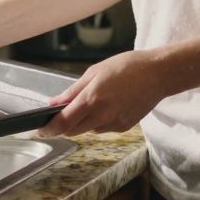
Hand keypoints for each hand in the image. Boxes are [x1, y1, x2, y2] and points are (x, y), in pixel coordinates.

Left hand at [39, 49, 167, 136]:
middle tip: (62, 114)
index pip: (63, 123)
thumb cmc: (127, 67)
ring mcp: (114, 124)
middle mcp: (102, 115)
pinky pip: (103, 128)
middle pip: (73, 131)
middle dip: (64, 126)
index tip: (40, 130)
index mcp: (92, 99)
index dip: (49, 130)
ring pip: (88, 130)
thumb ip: (72, 91)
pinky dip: (99, 121)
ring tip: (95, 101)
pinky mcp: (124, 127)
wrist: (158, 74)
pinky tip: (109, 105)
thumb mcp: (95, 72)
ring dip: (83, 122)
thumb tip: (53, 103)